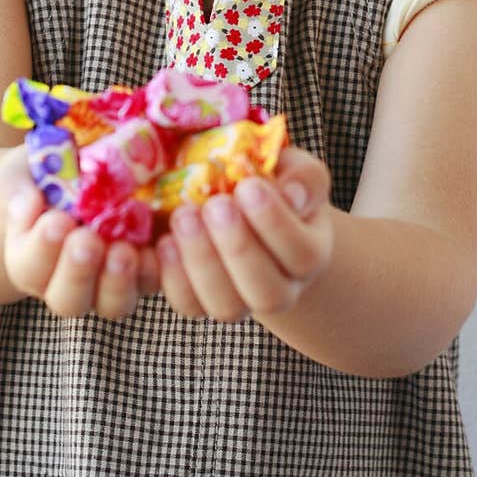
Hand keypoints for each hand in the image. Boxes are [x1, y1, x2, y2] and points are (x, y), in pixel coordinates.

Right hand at [0, 145, 158, 318]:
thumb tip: (27, 203)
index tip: (57, 221)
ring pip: (111, 304)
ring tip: (123, 251)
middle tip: (87, 242)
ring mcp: (107, 283)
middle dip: (78, 274)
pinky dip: (153, 269)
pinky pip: (151, 282)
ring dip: (117, 282)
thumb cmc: (42, 176)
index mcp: (30, 261)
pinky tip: (156, 246)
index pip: (29, 269)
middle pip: (68, 300)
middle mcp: (67, 283)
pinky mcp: (142, 271)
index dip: (42, 250)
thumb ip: (16, 189)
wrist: (78, 173)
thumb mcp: (21, 173)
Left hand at [155, 145, 333, 321]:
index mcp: (310, 252)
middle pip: (268, 293)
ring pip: (227, 306)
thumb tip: (292, 195)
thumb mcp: (295, 170)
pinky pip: (189, 304)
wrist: (243, 208)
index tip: (248, 186)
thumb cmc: (275, 183)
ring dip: (202, 261)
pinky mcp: (202, 302)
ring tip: (185, 216)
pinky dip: (174, 276)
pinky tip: (165, 241)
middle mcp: (282, 288)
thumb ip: (304, 177)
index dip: (275, 224)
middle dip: (238, 248)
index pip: (303, 253)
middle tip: (215, 205)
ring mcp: (241, 301)